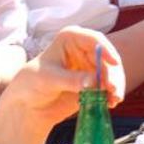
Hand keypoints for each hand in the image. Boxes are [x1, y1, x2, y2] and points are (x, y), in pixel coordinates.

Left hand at [0, 28, 123, 143]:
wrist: (28, 104)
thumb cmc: (32, 83)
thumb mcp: (48, 79)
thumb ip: (71, 80)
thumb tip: (93, 82)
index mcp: (71, 38)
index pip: (94, 39)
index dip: (106, 50)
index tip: (114, 63)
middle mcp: (84, 49)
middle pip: (106, 58)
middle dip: (113, 74)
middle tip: (114, 90)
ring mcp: (90, 66)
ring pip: (110, 73)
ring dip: (115, 85)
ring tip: (114, 100)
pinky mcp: (93, 83)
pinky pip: (108, 87)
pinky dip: (111, 94)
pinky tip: (111, 104)